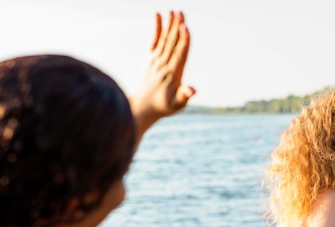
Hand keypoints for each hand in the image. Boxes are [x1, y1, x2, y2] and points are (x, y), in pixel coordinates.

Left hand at [130, 11, 195, 135]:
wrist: (142, 107)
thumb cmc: (163, 107)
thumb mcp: (177, 105)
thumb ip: (184, 96)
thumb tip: (192, 90)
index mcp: (173, 75)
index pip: (179, 54)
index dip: (183, 41)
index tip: (185, 27)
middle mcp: (163, 65)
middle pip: (172, 43)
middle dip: (177, 27)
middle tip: (180, 12)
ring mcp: (155, 60)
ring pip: (164, 39)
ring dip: (169, 24)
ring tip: (174, 10)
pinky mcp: (149, 58)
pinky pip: (153, 40)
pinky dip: (156, 28)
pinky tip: (158, 15)